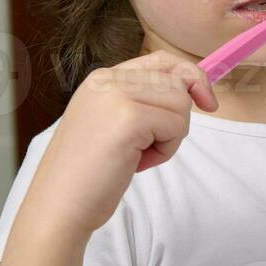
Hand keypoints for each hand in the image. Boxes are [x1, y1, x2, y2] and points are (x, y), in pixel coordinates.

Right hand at [36, 50, 217, 233]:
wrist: (59, 204)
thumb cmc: (88, 174)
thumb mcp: (112, 124)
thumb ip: (142, 101)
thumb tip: (193, 90)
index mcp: (102, 78)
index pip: (162, 60)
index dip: (190, 77)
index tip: (207, 102)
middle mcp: (107, 79)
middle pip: (177, 83)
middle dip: (174, 121)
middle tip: (144, 147)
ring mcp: (116, 95)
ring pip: (181, 104)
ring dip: (170, 137)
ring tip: (137, 156)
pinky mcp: (129, 117)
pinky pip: (175, 126)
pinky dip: (165, 150)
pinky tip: (136, 163)